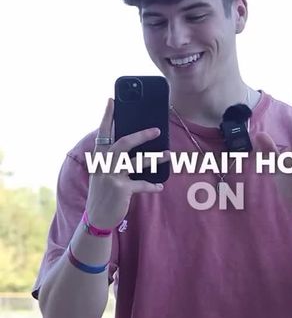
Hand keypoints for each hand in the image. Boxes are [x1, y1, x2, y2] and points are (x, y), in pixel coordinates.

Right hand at [85, 98, 169, 228]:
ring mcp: (112, 177)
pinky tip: (160, 186)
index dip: (107, 116)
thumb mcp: (102, 172)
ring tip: (169, 154)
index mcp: (99, 157)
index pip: (103, 133)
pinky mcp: (121, 190)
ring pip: (138, 162)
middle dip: (142, 135)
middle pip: (124, 143)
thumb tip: (133, 142)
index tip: (111, 100)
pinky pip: (142, 185)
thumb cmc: (103, 191)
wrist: (96, 217)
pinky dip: (152, 185)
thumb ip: (113, 158)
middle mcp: (104, 165)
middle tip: (157, 129)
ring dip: (155, 158)